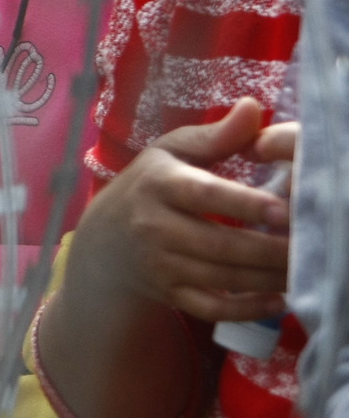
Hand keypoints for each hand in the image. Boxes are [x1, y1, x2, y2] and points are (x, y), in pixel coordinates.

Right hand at [70, 98, 292, 324]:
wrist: (104, 241)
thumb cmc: (149, 186)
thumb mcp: (172, 152)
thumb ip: (217, 135)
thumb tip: (253, 108)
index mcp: (159, 184)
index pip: (205, 195)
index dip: (245, 204)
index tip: (284, 211)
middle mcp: (155, 227)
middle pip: (220, 245)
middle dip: (270, 250)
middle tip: (312, 246)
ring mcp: (160, 265)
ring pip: (222, 278)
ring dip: (269, 278)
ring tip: (305, 269)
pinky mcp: (168, 293)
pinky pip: (211, 308)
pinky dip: (247, 309)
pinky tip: (278, 300)